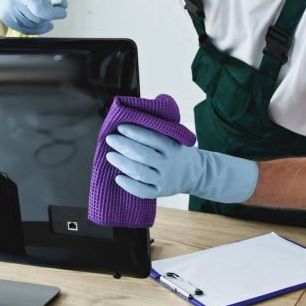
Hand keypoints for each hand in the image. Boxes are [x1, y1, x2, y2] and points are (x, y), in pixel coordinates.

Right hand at [0, 0, 67, 33]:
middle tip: (56, 9)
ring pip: (32, 25)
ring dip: (43, 22)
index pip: (39, 9)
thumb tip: (63, 4)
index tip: (63, 12)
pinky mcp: (4, 17)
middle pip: (37, 18)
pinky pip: (24, 29)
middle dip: (50, 16)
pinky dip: (36, 28)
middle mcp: (11, 1)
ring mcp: (6, 11)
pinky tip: (44, 24)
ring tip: (48, 13)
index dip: (53, 13)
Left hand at [106, 124, 258, 201]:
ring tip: (109, 155)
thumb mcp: (174, 136)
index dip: (135, 132)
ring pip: (140, 173)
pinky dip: (129, 185)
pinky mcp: (160, 192)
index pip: (151, 138)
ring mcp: (164, 179)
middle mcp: (168, 163)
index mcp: (171, 147)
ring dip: (122, 163)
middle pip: (143, 155)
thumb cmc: (177, 150)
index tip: (120, 127)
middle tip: (110, 139)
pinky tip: (118, 177)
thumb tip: (134, 113)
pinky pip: (143, 191)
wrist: (195, 173)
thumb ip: (159, 127)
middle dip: (124, 146)